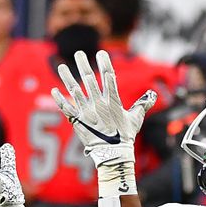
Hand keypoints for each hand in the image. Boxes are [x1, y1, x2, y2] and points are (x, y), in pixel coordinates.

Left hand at [51, 50, 156, 167]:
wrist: (113, 153)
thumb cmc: (125, 136)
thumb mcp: (136, 118)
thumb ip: (142, 104)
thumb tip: (152, 95)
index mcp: (113, 101)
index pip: (109, 76)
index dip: (105, 63)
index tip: (101, 52)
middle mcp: (98, 103)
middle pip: (89, 79)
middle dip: (83, 65)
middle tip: (79, 53)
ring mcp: (86, 112)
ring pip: (75, 91)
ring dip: (67, 78)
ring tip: (61, 67)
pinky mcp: (78, 121)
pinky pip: (66, 108)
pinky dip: (60, 99)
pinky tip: (54, 90)